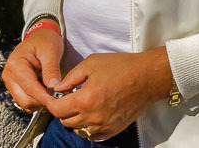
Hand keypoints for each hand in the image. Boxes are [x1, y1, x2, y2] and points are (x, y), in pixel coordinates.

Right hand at [2, 24, 64, 111]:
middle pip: (26, 100)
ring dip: (40, 100)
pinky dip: (37, 99)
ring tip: (50, 86)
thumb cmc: (45, 41)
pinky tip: (44, 87)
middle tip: (58, 93)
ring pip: (25, 103)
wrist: (40, 37)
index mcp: (16, 64)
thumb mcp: (51, 51)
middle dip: (43, 100)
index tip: (57, 103)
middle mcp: (9, 75)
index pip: (30, 88)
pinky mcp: (14, 87)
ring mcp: (10, 82)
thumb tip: (54, 87)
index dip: (44, 98)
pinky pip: (25, 100)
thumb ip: (52, 69)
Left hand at [44, 48, 171, 140]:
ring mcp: (103, 126)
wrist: (148, 78)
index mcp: (85, 100)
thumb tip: (58, 88)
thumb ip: (71, 77)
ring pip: (77, 129)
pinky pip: (91, 135)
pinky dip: (86, 127)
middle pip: (65, 121)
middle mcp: (93, 117)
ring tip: (80, 105)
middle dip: (62, 109)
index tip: (51, 97)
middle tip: (67, 97)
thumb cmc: (122, 67)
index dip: (50, 102)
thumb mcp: (92, 63)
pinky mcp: (112, 130)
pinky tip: (90, 114)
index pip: (57, 109)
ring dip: (74, 119)